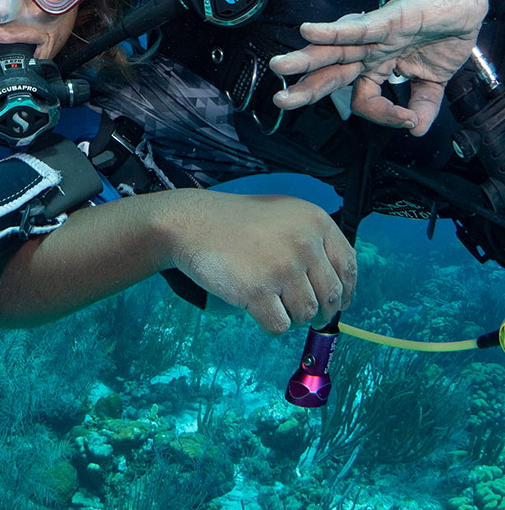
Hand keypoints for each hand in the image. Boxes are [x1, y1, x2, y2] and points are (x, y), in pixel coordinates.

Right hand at [164, 191, 355, 334]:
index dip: (346, 291)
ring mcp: (282, 266)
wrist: (193, 223)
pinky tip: (255, 308)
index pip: (348, 267)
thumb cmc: (238, 223)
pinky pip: (279, 326)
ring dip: (290, 317)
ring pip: (306, 315)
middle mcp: (304, 242)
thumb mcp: (285, 216)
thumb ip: (315, 243)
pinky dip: (269, 325)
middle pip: (331, 297)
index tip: (338, 303)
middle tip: (297, 308)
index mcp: (315, 220)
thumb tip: (341, 292)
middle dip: (318, 310)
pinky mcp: (258, 290)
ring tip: (270, 301)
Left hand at [268, 0, 487, 135]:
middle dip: (304, 88)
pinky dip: (332, 30)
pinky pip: (356, 26)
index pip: (364, 100)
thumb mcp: (434, 80)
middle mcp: (368, 52)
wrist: (468, 3)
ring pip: (332, 48)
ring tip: (279, 66)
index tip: (407, 120)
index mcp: (376, 67)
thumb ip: (423, 105)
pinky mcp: (386, 18)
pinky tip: (309, 31)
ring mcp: (374, 35)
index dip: (382, 115)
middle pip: (329, 72)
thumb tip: (416, 130)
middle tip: (280, 100)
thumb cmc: (445, 34)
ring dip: (304, 57)